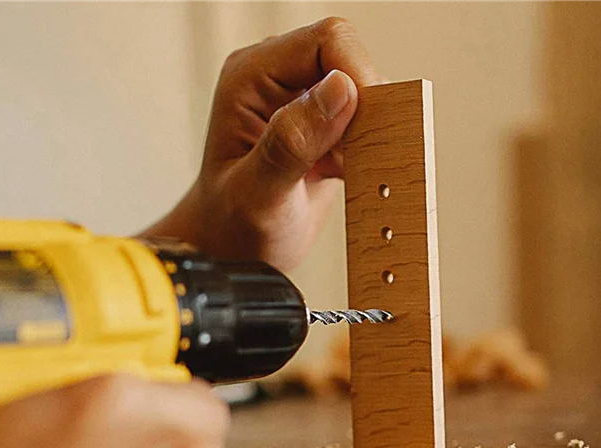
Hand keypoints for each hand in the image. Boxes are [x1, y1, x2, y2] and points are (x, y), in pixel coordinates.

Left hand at [144, 17, 379, 269]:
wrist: (232, 251)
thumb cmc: (231, 227)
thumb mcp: (258, 195)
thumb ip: (292, 143)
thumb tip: (340, 89)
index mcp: (251, 78)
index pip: (325, 42)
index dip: (357, 76)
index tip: (368, 126)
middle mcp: (276, 79)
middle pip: (349, 60)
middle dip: (367, 107)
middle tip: (354, 158)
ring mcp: (300, 101)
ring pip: (362, 90)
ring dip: (369, 130)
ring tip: (344, 171)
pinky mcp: (322, 126)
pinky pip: (364, 119)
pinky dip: (367, 147)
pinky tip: (343, 177)